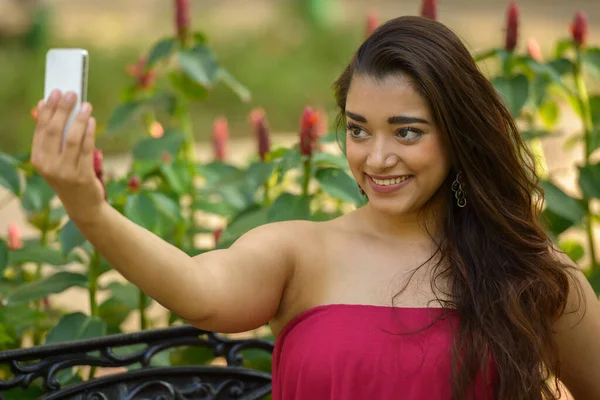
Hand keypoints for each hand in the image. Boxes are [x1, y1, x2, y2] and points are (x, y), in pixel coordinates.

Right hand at [31, 90, 105, 224]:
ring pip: (72, 139)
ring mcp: (65, 172)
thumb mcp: (55, 160)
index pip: (41, 129)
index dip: (48, 110)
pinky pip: (86, 149)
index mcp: (38, 159)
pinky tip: (92, 121)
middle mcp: (48, 166)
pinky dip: (89, 133)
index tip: (54, 93)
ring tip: (86, 105)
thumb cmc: (69, 177)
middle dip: (62, 109)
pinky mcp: (82, 176)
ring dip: (79, 119)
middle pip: (54, 131)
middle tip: (70, 93)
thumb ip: (51, 138)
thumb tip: (44, 107)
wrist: (83, 205)